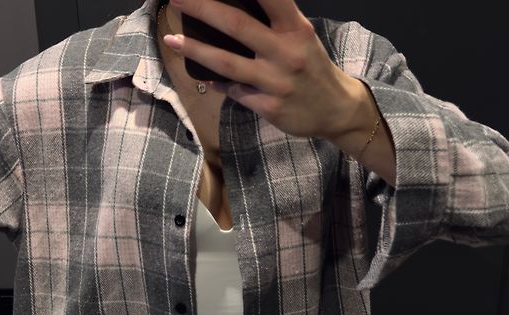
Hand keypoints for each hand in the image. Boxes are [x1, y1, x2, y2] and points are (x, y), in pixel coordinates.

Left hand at [161, 0, 361, 141]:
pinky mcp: (269, 107)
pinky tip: (201, 77)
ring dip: (195, 50)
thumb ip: (275, 21)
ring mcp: (275, 82)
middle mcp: (285, 52)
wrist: (336, 109)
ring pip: (227, 62)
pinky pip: (233, 91)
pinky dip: (215, 83)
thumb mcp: (302, 36)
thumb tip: (234, 7)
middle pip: (237, 24)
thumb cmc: (312, 67)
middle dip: (202, 7)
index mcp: (295, 28)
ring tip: (172, 40)